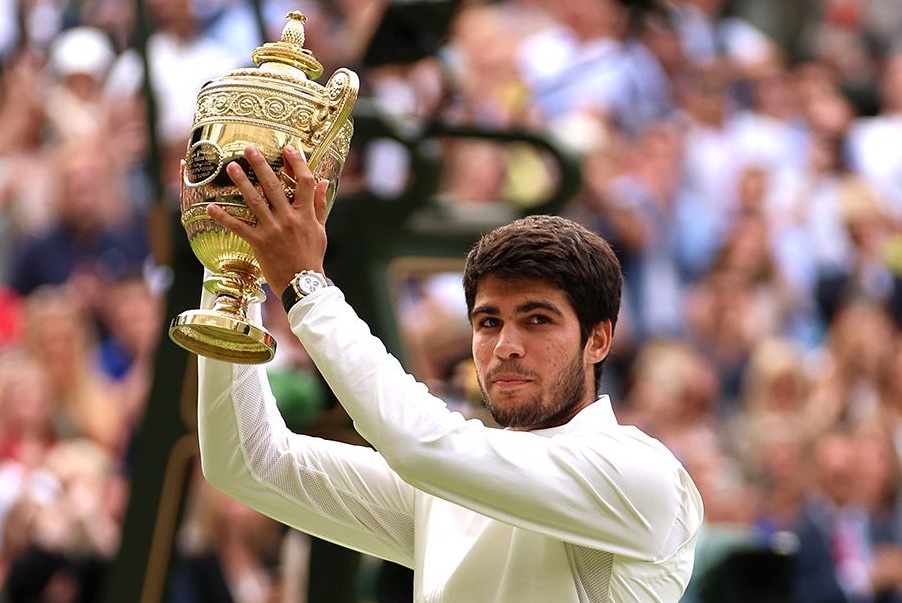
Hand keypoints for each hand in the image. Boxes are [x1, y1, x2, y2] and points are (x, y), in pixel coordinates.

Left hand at [206, 144, 328, 295]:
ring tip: (231, 167)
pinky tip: (210, 207)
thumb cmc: (312, 256)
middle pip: (274, 186)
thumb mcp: (320, 229)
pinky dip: (223, 217)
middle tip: (250, 149)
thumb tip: (323, 182)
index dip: (297, 163)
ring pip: (255, 201)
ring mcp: (272, 230)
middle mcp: (289, 218)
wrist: (302, 283)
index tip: (287, 149)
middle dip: (261, 165)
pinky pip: (238, 227)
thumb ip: (319, 205)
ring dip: (242, 182)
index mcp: (306, 214)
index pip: (304, 182)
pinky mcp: (259, 242)